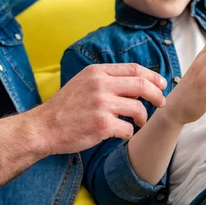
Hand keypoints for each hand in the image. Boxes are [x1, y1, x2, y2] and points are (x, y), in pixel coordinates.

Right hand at [30, 63, 166, 154]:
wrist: (43, 128)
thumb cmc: (66, 108)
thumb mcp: (83, 83)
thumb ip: (107, 80)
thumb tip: (137, 85)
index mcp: (97, 72)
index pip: (134, 69)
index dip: (153, 77)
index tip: (162, 85)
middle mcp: (100, 85)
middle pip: (142, 86)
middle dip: (157, 95)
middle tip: (161, 103)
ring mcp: (102, 105)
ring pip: (138, 109)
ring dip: (143, 118)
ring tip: (137, 123)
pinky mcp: (102, 125)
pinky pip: (128, 129)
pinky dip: (128, 134)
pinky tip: (121, 135)